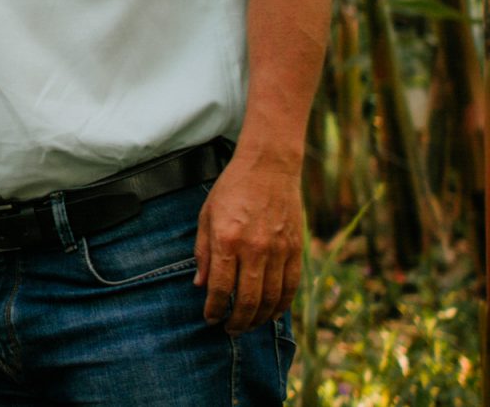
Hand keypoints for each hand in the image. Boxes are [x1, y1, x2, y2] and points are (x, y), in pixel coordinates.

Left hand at [193, 149, 303, 332]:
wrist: (269, 167)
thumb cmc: (232, 189)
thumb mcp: (206, 216)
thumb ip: (203, 252)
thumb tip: (201, 285)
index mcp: (227, 240)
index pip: (221, 288)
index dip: (215, 309)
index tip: (210, 319)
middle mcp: (254, 249)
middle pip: (248, 300)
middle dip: (237, 321)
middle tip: (228, 330)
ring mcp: (279, 250)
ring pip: (272, 298)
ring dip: (259, 319)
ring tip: (247, 325)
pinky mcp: (296, 249)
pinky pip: (291, 287)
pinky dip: (282, 305)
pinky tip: (271, 313)